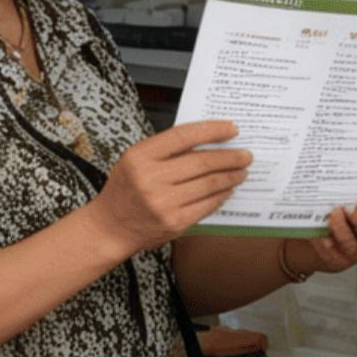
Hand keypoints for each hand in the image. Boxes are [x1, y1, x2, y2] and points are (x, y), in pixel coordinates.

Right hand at [95, 120, 253, 255]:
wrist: (111, 227)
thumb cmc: (126, 189)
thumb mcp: (136, 160)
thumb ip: (166, 150)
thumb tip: (208, 139)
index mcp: (141, 156)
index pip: (184, 136)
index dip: (212, 130)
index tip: (232, 129)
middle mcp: (151, 179)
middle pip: (202, 162)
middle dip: (230, 157)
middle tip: (246, 154)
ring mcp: (164, 203)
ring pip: (209, 184)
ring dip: (231, 176)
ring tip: (242, 171)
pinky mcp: (175, 222)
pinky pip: (207, 205)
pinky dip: (221, 195)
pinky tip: (228, 189)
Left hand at [287, 194, 356, 283]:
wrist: (324, 242)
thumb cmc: (345, 222)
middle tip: (354, 205)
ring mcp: (351, 253)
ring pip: (348, 242)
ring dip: (341, 225)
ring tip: (335, 211)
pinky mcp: (333, 258)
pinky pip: (328, 248)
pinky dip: (323, 235)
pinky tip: (321, 224)